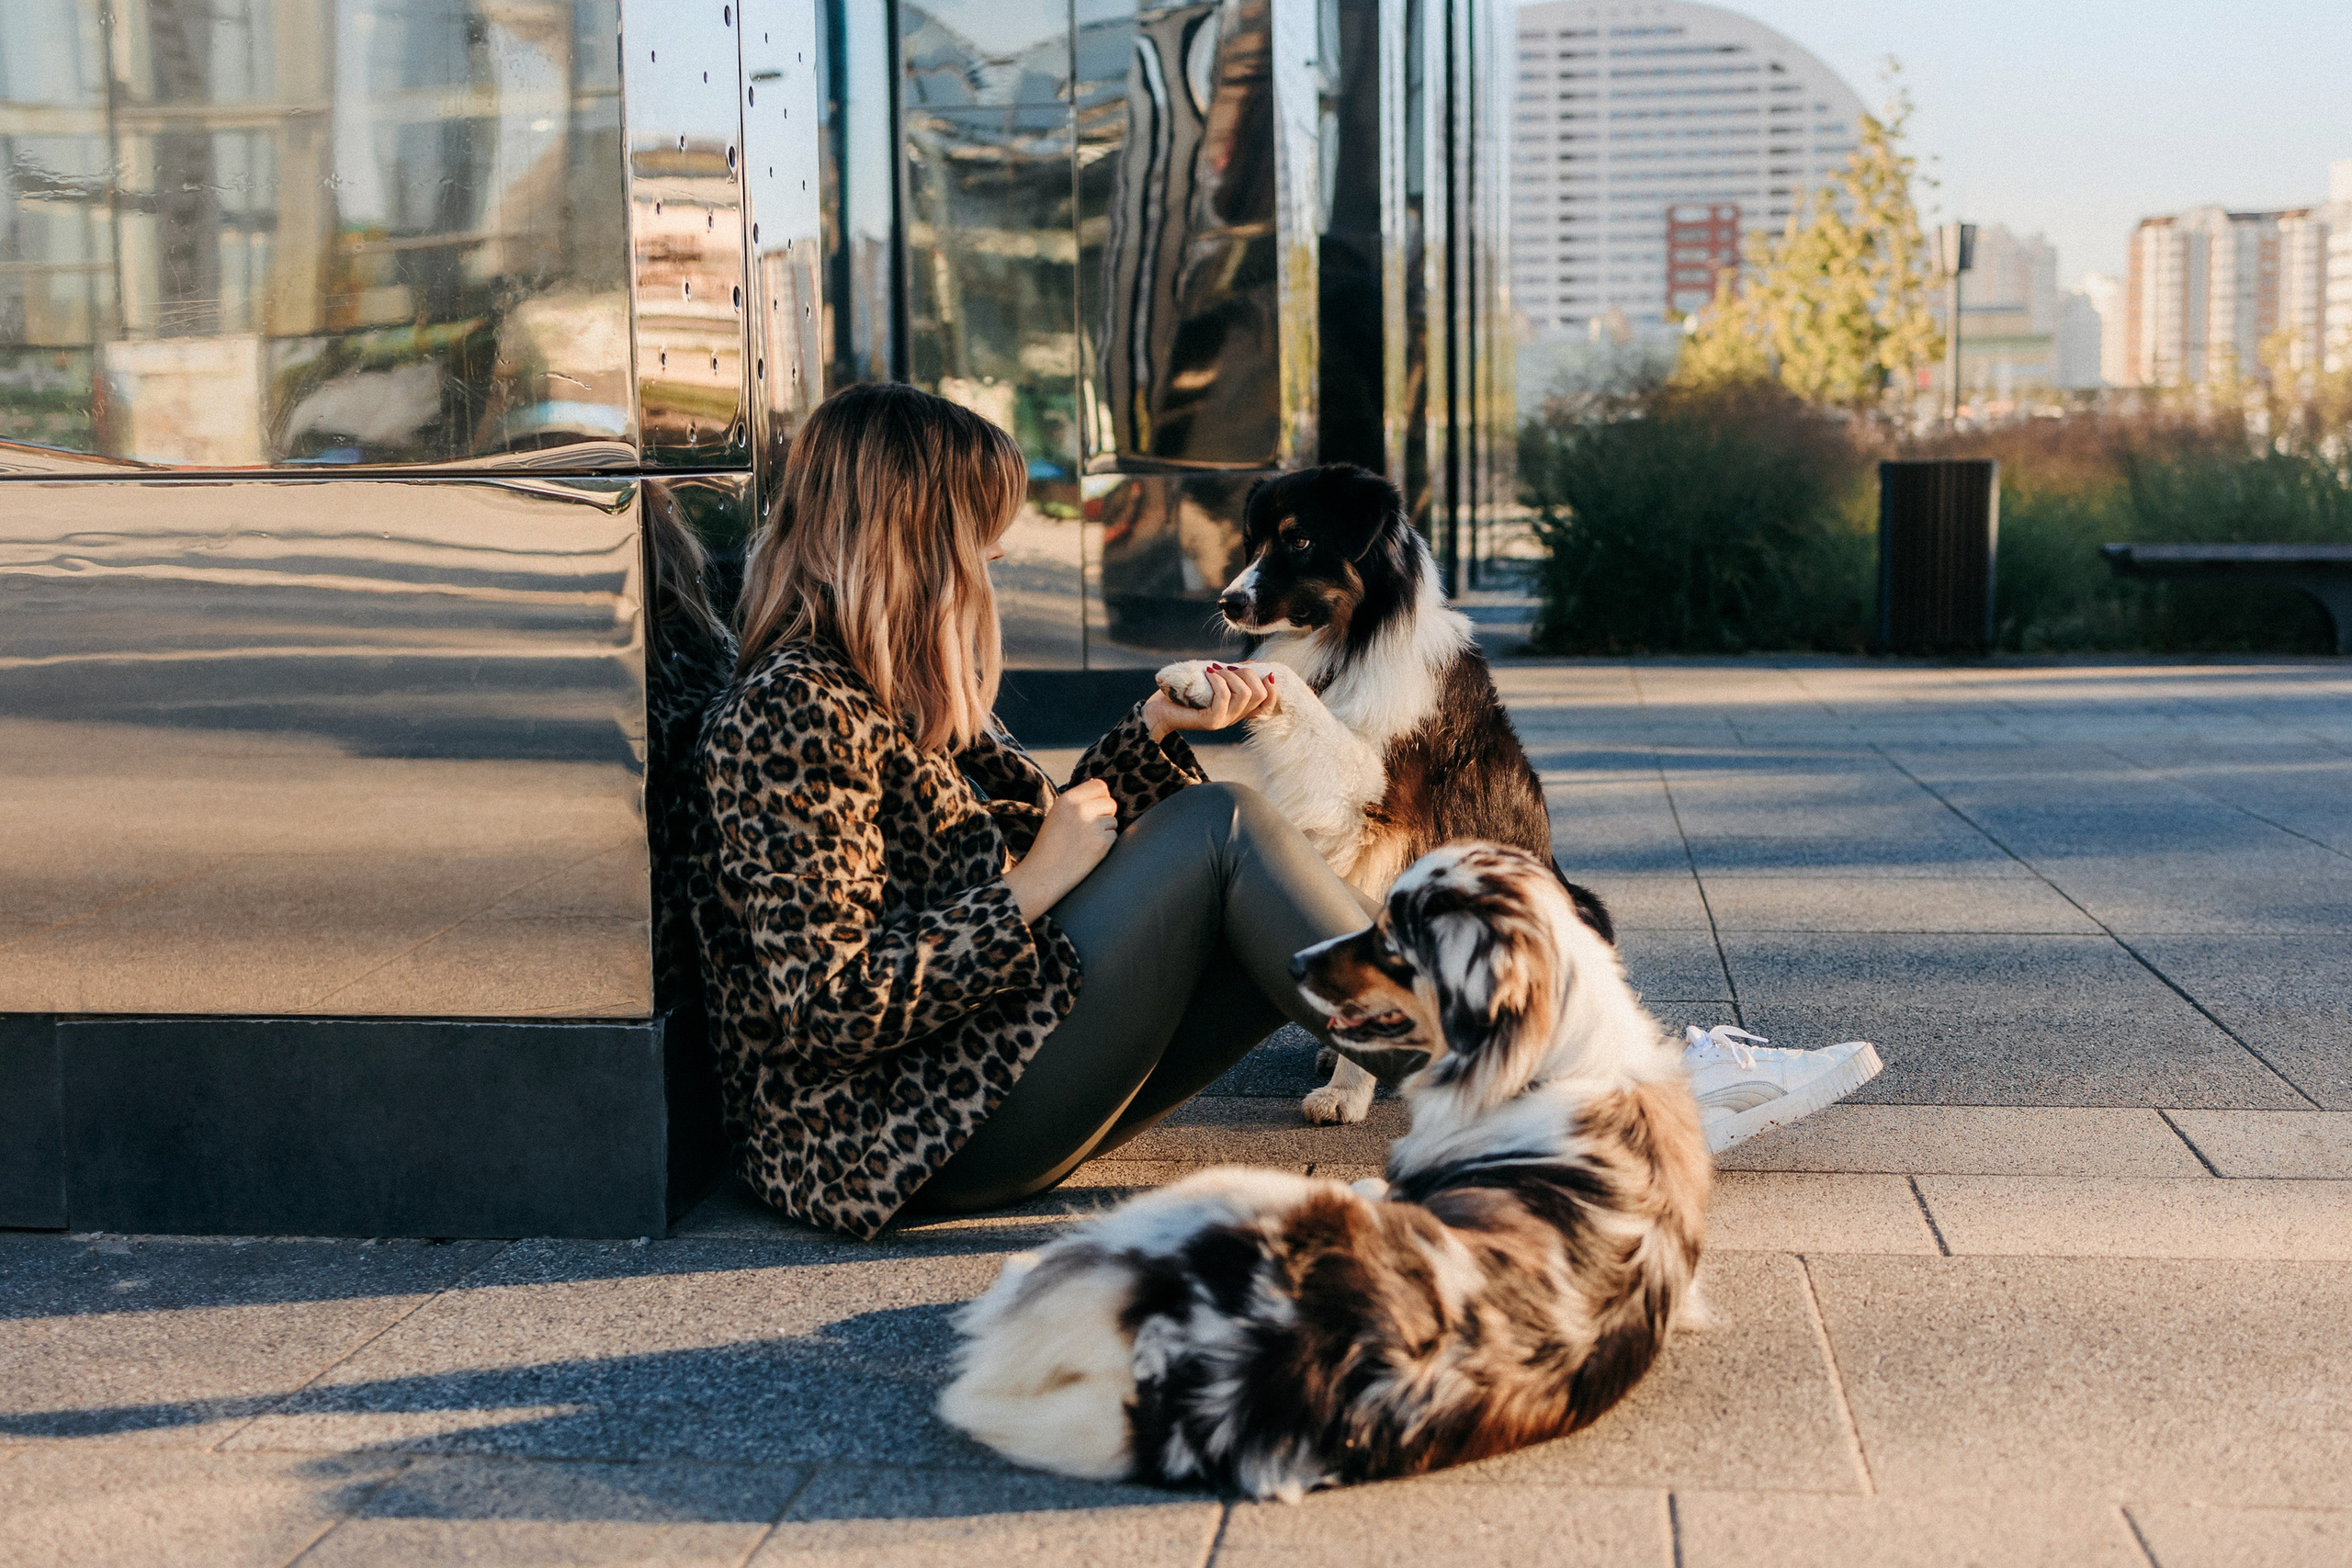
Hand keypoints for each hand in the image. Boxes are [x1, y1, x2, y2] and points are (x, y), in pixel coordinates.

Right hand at [1002, 778, 1117, 921]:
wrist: (1042, 875)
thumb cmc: (1048, 846)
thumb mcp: (1057, 815)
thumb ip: (1077, 801)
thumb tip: (1100, 787)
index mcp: (1067, 799)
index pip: (1100, 786)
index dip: (1101, 797)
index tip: (1094, 808)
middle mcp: (1081, 809)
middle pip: (1110, 802)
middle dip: (1105, 814)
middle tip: (1089, 829)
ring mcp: (1092, 826)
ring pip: (1113, 820)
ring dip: (1105, 830)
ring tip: (1084, 842)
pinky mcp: (1102, 843)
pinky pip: (1114, 836)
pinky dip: (1105, 844)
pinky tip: (1088, 852)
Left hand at [1145, 662, 1277, 740]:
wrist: (1158, 709)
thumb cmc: (1184, 692)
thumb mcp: (1214, 680)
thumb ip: (1232, 675)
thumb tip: (1253, 664)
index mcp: (1238, 709)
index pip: (1268, 705)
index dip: (1273, 688)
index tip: (1264, 673)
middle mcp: (1234, 717)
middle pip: (1260, 695)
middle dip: (1248, 674)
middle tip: (1228, 667)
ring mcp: (1224, 721)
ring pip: (1245, 695)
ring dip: (1231, 675)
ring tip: (1214, 669)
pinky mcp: (1211, 721)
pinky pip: (1224, 697)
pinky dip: (1218, 680)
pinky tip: (1208, 673)